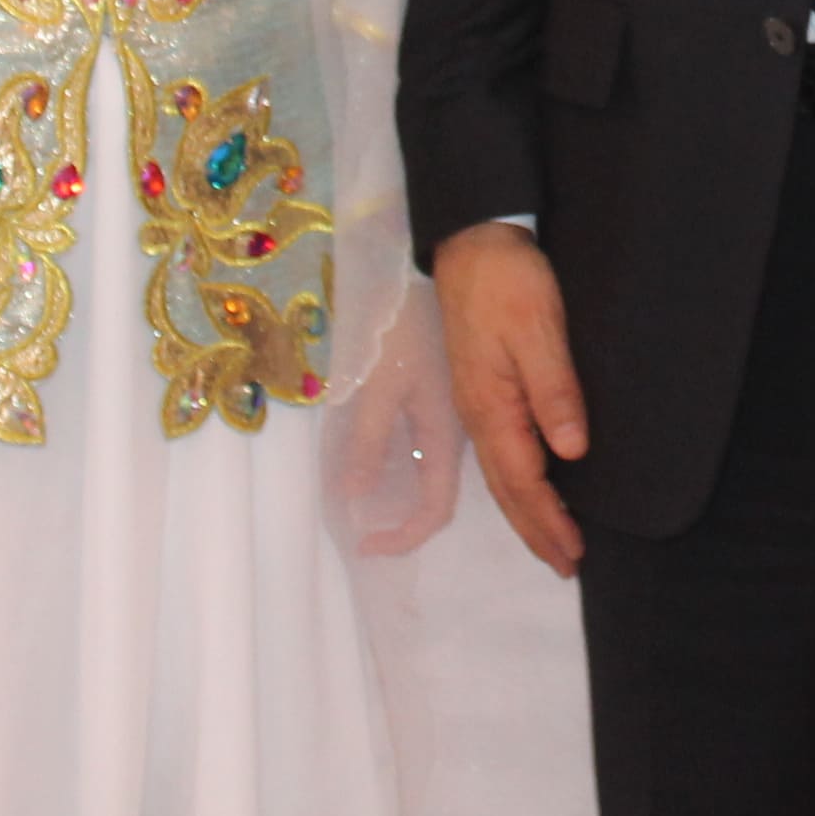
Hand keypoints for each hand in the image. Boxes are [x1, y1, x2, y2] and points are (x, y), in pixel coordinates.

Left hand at [331, 282, 470, 557]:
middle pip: (445, 500)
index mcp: (446, 433)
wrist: (459, 268)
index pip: (435, 509)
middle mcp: (461, 433)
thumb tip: (353, 496)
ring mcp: (462, 416)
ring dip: (416, 507)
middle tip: (373, 546)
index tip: (367, 547)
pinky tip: (398, 474)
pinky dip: (417, 478)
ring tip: (382, 520)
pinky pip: (439, 454)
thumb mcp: (381, 381)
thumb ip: (369, 439)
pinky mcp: (457, 397)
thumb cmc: (411, 324)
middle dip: (413, 531)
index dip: (405, 536)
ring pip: (445, 478)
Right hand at [436, 222, 588, 576]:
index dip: (548, 520)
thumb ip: (554, 389)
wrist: (473, 241)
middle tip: (567, 565)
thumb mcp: (538, 328)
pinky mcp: (481, 389)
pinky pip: (500, 453)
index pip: (523, 480)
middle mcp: (478, 414)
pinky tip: (532, 486)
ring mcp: (476, 403)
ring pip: (501, 474)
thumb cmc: (508, 281)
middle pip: (507, 488)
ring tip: (551, 541)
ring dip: (526, 512)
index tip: (573, 554)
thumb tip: (570, 451)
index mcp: (492, 406)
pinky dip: (518, 483)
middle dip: (535, 530)